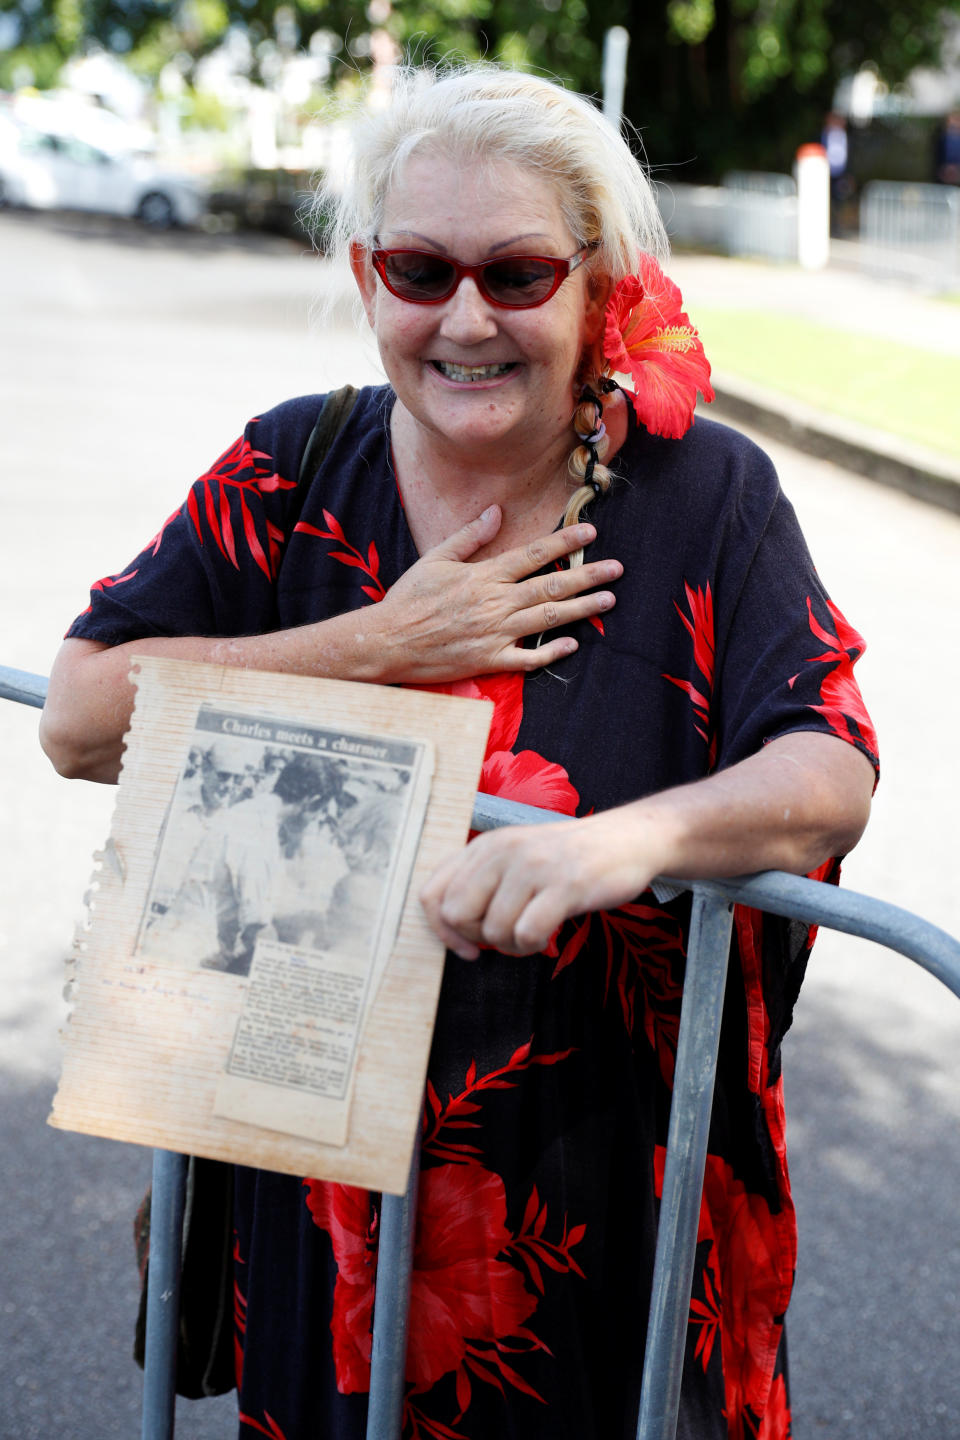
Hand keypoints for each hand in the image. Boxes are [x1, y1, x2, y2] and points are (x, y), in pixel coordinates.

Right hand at [377, 506, 621, 681]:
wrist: (388, 641)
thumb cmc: (409, 599)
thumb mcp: (435, 559)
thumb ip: (471, 536)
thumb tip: (497, 511)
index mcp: (484, 576)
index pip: (533, 554)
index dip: (564, 542)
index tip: (590, 532)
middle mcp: (495, 604)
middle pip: (551, 587)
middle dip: (587, 576)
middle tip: (617, 569)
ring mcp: (495, 634)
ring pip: (547, 620)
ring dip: (581, 610)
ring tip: (608, 600)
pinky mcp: (489, 661)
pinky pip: (528, 659)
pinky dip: (551, 652)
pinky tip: (573, 644)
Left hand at [420, 812, 658, 959]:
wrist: (627, 839)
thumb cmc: (567, 858)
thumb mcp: (516, 857)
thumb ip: (482, 882)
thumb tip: (451, 928)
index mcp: (485, 846)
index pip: (432, 894)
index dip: (441, 930)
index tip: (466, 946)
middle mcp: (503, 851)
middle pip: (455, 914)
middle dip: (476, 938)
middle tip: (503, 937)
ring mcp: (533, 866)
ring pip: (493, 930)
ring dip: (512, 946)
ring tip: (533, 934)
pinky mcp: (565, 884)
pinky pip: (527, 933)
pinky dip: (534, 945)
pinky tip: (547, 935)